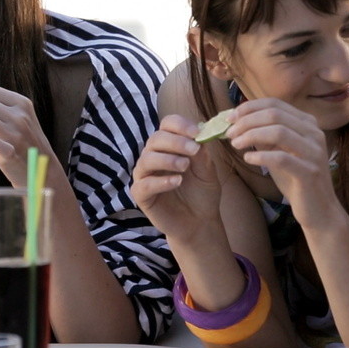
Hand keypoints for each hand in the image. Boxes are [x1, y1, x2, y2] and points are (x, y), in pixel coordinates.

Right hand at [131, 115, 221, 240]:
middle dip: (176, 141)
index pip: (167, 125)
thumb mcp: (207, 171)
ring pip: (147, 159)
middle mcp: (154, 156)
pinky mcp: (141, 194)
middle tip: (194, 149)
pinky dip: (160, 181)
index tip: (197, 132)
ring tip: (185, 166)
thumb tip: (198, 135)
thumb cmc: (202, 193)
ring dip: (167, 159)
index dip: (180, 125)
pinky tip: (177, 182)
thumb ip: (201, 154)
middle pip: (156, 139)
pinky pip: (144, 184)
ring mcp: (145, 175)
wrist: (200, 222)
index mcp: (170, 146)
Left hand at [226, 98, 335, 227]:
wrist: (319, 210)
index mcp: (307, 124)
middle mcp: (314, 133)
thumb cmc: (296, 179)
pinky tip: (248, 159)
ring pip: (279, 131)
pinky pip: (281, 158)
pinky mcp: (310, 172)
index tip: (230, 117)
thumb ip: (265, 136)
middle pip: (275, 114)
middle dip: (247, 121)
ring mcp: (314, 152)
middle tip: (229, 132)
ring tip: (235, 144)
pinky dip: (261, 156)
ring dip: (251, 135)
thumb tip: (238, 122)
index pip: (276, 104)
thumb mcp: (279, 152)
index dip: (250, 107)